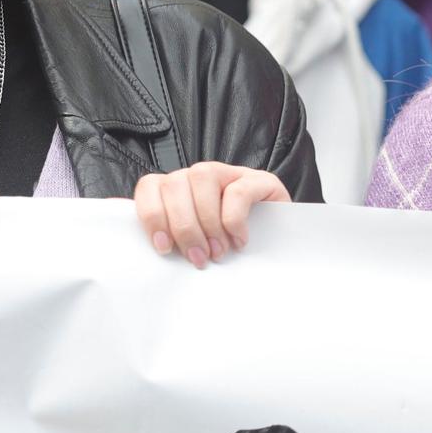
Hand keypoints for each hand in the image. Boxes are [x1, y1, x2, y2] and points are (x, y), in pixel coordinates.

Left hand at [134, 162, 290, 268]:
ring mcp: (230, 173)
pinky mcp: (258, 179)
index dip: (152, 215)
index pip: (150, 186)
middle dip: (184, 227)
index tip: (164, 247)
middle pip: (175, 184)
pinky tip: (240, 240)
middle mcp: (200, 176)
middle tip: (198, 259)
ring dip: (207, 221)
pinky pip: (237, 189)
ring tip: (219, 251)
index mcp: (179, 190)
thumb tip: (159, 257)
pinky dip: (234, 219)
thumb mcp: (198, 245)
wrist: (281, 245)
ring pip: (202, 177)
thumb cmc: (232, 248)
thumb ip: (177, 241)